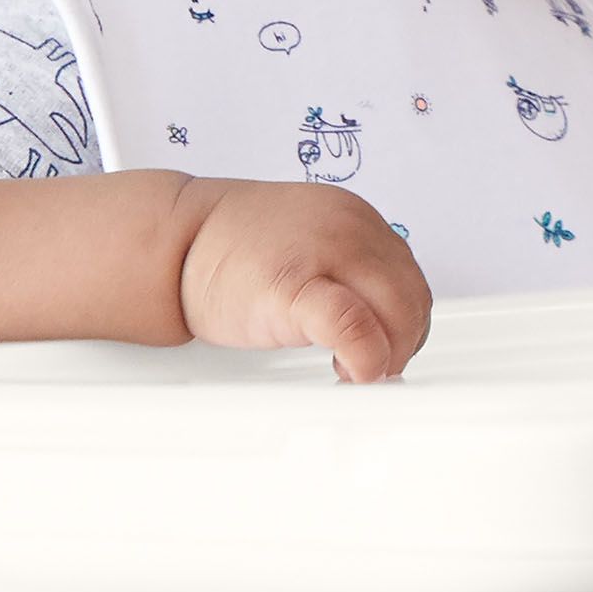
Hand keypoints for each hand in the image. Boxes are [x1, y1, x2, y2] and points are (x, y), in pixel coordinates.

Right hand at [177, 178, 431, 382]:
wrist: (181, 237)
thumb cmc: (238, 248)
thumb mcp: (313, 243)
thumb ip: (352, 271)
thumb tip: (383, 325)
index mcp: (358, 219)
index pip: (409, 277)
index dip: (407, 324)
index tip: (392, 351)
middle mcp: (351, 229)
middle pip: (410, 295)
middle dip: (402, 344)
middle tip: (377, 372)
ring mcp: (324, 254)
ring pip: (393, 309)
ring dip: (386, 353)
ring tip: (354, 370)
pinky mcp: (292, 287)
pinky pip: (350, 322)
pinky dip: (364, 354)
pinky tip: (350, 371)